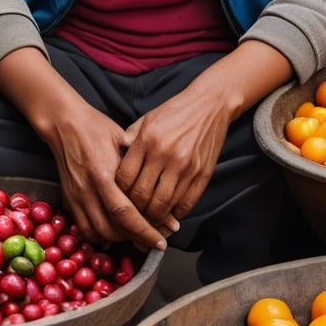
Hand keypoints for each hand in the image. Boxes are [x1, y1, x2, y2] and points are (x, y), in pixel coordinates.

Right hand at [44, 100, 174, 253]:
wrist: (63, 123)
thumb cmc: (95, 127)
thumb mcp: (123, 139)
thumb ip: (140, 164)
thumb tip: (164, 190)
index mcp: (103, 173)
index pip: (125, 212)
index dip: (144, 230)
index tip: (161, 240)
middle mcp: (87, 189)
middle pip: (113, 228)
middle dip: (136, 239)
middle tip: (153, 240)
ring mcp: (76, 196)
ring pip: (98, 232)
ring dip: (119, 239)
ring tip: (137, 237)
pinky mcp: (68, 199)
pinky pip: (84, 228)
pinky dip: (100, 236)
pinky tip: (114, 233)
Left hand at [115, 85, 230, 233]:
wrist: (210, 104)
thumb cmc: (175, 111)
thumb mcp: (147, 119)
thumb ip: (130, 141)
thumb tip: (115, 163)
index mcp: (147, 140)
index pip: (124, 178)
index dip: (118, 193)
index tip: (117, 199)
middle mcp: (165, 155)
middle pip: (141, 196)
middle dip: (133, 211)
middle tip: (130, 217)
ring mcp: (185, 167)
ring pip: (162, 205)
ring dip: (153, 218)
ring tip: (147, 221)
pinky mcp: (202, 174)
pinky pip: (185, 204)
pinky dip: (175, 215)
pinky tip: (169, 216)